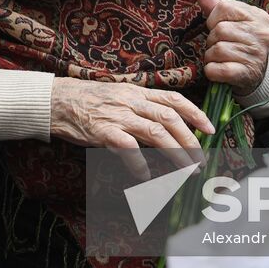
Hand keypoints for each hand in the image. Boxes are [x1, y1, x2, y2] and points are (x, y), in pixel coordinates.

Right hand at [50, 77, 211, 178]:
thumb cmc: (89, 101)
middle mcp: (131, 101)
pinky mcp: (102, 130)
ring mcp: (118, 115)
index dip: (196, 114)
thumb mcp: (119, 96)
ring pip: (156, 132)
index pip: (174, 99)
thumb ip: (141, 107)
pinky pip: (127, 147)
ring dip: (176, 153)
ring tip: (187, 170)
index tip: (210, 129)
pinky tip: (144, 175)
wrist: (57, 101)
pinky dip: (139, 162)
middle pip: (170, 118)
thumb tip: (166, 125)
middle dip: (191, 140)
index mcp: (138, 92)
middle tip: (201, 160)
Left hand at [197, 0, 268, 96]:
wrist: (256, 74)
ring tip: (221, 58)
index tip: (219, 27)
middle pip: (219, 29)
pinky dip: (211, 71)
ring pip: (216, 50)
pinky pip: (216, 69)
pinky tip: (218, 70)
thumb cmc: (240, 42)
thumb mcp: (233, 20)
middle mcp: (261, 34)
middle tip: (220, 46)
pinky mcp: (246, 74)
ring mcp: (255, 55)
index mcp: (258, 16)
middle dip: (212, 39)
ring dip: (210, 56)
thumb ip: (216, 5)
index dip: (214, 18)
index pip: (224, 7)